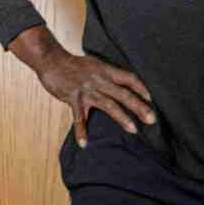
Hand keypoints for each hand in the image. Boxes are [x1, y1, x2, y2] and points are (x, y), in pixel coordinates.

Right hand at [11, 30, 154, 146]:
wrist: (52, 60)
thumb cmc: (75, 65)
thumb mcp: (96, 65)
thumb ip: (109, 75)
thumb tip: (125, 84)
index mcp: (106, 70)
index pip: (129, 78)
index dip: (141, 88)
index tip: (152, 99)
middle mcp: (99, 80)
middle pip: (123, 94)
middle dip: (139, 107)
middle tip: (152, 119)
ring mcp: (87, 90)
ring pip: (108, 105)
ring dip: (122, 118)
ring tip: (134, 130)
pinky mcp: (73, 98)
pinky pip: (78, 118)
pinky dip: (81, 131)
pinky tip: (84, 143)